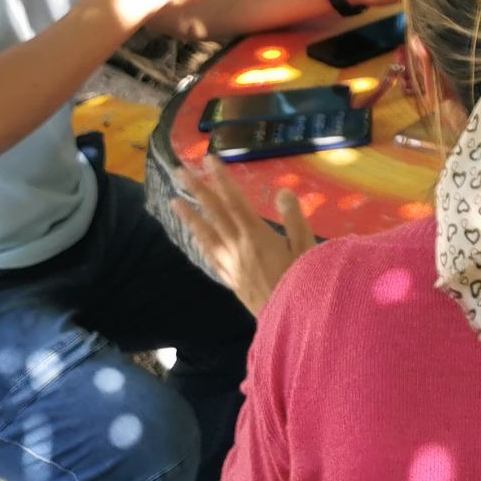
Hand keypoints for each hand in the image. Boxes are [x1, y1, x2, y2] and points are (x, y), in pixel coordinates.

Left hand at [174, 157, 316, 315]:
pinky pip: (211, 257)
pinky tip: (195, 239)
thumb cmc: (305, 281)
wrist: (292, 320)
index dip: (221, 179)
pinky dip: (201, 244)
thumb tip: (282, 191)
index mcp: (256, 235)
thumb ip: (295, 218)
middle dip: (197, 190)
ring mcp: (231, 264)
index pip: (234, 201)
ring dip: (190, 216)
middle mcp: (238, 247)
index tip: (208, 160)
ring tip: (174, 202)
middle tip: (179, 172)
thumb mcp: (307, 246)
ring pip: (206, 235)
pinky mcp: (231, 280)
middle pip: (215, 214)